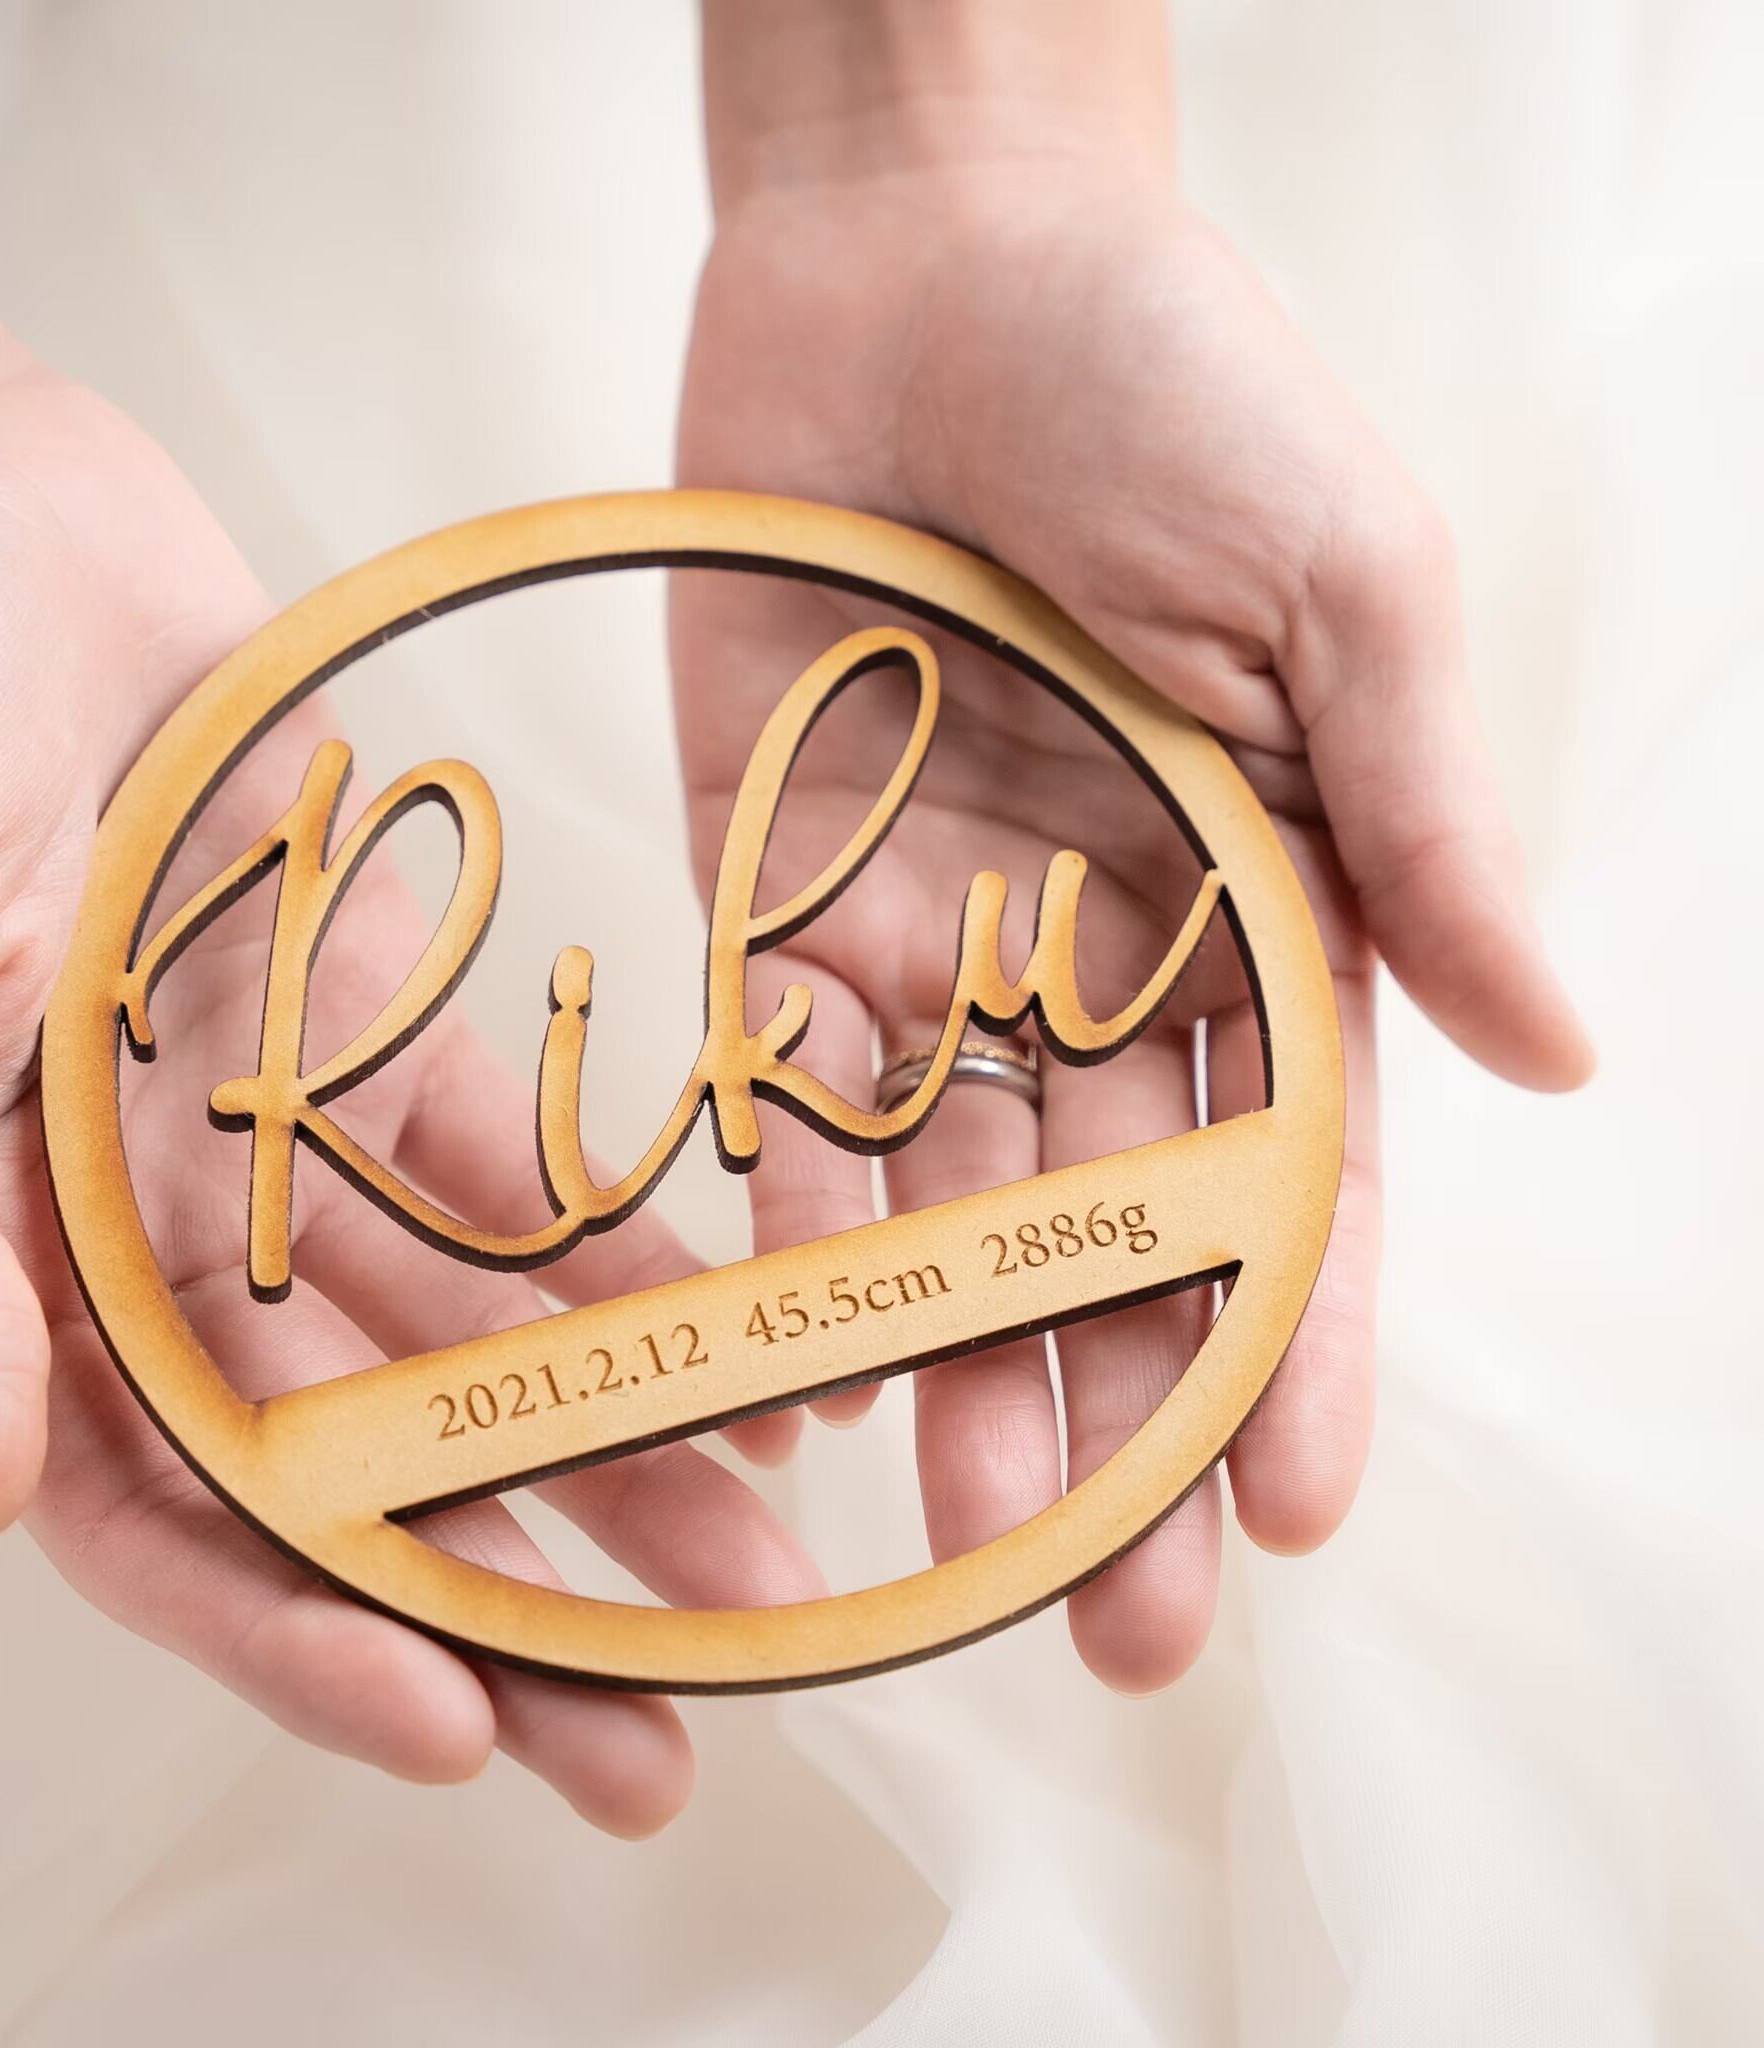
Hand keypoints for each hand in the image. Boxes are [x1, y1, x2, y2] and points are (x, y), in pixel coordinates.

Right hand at [0, 281, 813, 1833]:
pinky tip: (736, 1339)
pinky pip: (507, 1165)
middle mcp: (147, 1223)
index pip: (161, 1508)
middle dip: (502, 1596)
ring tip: (753, 1557)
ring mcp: (267, 1125)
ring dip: (599, 1449)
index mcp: (5, 1256)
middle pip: (346, 1462)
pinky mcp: (362, 1014)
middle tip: (664, 1729)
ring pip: (458, 1336)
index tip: (458, 1723)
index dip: (300, 1632)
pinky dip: (614, 1257)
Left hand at [673, 78, 1591, 1691]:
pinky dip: (783, 1210)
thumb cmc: (1178, 382)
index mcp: (1267, 898)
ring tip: (944, 1540)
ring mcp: (931, 928)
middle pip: (1111, 1226)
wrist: (929, 248)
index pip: (1292, 1170)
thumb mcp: (1352, 589)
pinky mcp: (774, 881)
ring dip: (948, 1365)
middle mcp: (1099, 946)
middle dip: (1116, 1417)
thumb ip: (1428, 827)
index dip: (1293, 1348)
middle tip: (1117, 1624)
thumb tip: (1558, 1057)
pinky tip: (786, 1353)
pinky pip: (780, 1075)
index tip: (1291, 1515)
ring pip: (945, 1194)